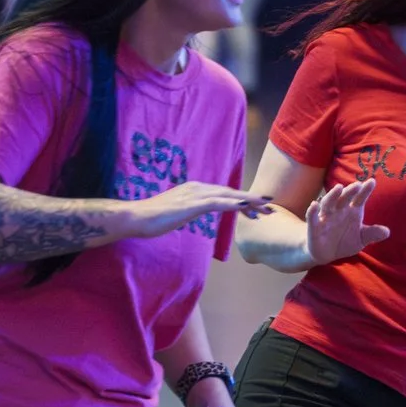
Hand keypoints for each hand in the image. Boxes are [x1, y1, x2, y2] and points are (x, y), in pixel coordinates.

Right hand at [116, 182, 271, 240]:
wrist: (136, 217)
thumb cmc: (151, 219)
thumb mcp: (175, 215)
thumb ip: (186, 212)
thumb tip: (190, 216)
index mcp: (194, 190)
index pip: (223, 195)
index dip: (241, 200)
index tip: (256, 208)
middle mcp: (197, 188)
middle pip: (230, 193)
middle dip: (251, 200)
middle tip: (269, 206)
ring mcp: (195, 194)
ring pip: (228, 196)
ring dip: (249, 202)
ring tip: (265, 208)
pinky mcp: (193, 204)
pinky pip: (218, 203)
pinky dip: (234, 204)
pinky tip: (246, 207)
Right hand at [302, 179, 389, 265]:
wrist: (326, 254)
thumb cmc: (345, 241)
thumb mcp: (361, 239)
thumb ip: (372, 234)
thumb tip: (387, 232)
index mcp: (352, 211)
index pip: (360, 198)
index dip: (365, 191)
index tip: (372, 182)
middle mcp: (339, 210)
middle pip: (345, 198)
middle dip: (350, 191)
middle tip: (357, 185)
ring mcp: (326, 217)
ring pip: (329, 203)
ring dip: (333, 195)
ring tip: (339, 188)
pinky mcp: (314, 226)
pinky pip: (312, 217)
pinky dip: (312, 211)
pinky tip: (314, 204)